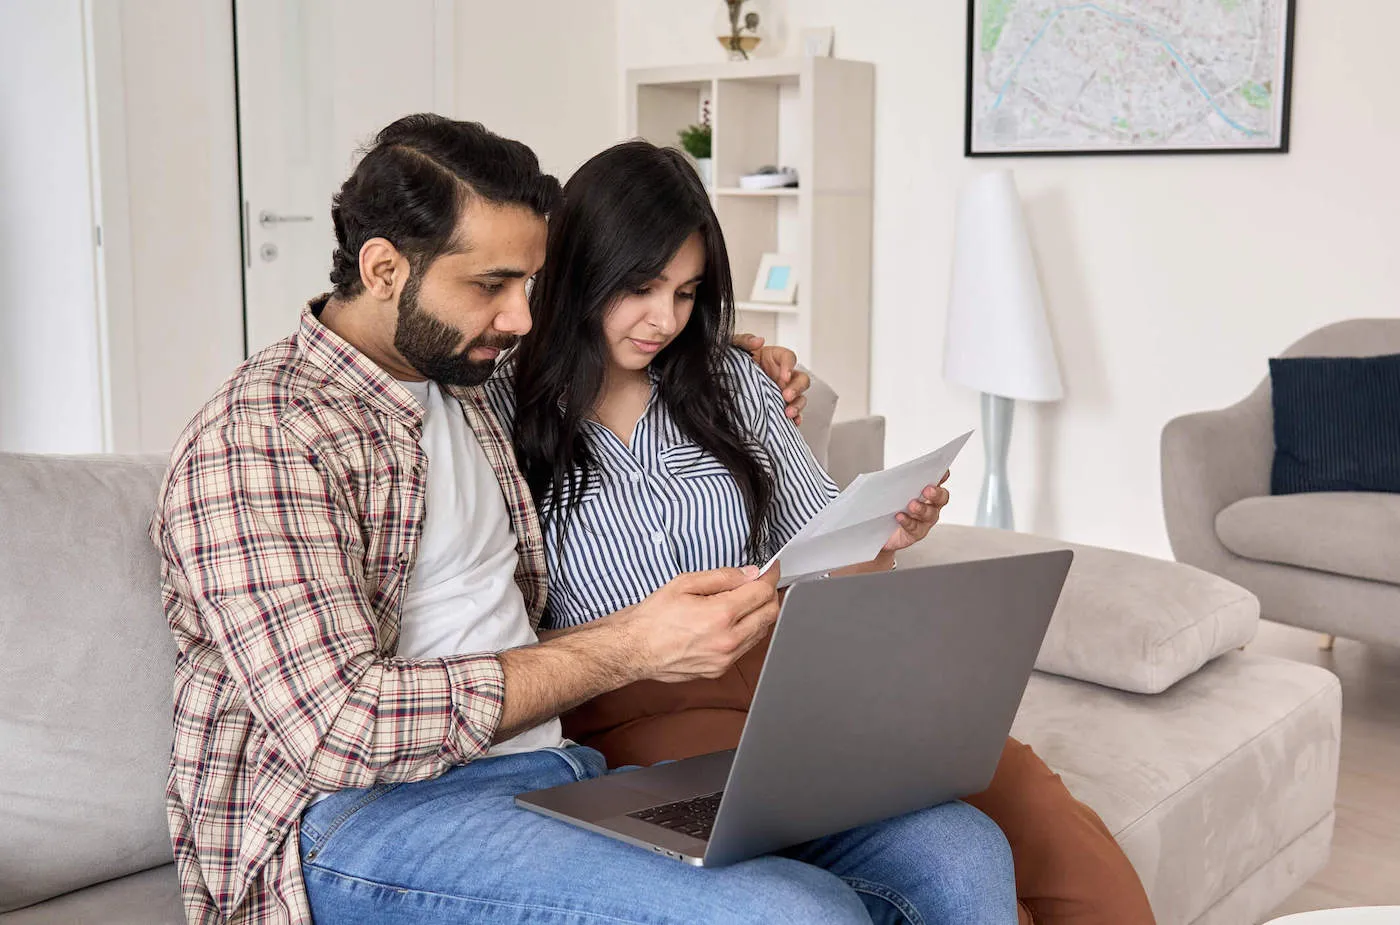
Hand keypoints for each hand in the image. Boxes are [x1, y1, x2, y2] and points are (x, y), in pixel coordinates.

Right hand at [619, 565, 779, 682]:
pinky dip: (748, 630)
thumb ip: (722, 577)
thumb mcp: (684, 584)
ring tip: (746, 599)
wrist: (634, 650)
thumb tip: (749, 574)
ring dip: (760, 613)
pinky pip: (746, 647)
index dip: (770, 575)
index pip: (762, 592)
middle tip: (761, 581)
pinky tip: (734, 620)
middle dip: (770, 593)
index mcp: (721, 616)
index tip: (770, 567)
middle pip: (770, 613)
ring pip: (761, 632)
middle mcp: (728, 640)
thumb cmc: (652, 618)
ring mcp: (725, 659)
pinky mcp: (719, 670)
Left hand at [734, 333, 809, 424]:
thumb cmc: (733, 362)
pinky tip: (792, 423)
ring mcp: (782, 391)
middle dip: (797, 388)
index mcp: (774, 358)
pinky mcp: (779, 406)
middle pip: (801, 379)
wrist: (723, 380)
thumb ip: (745, 341)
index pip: (789, 358)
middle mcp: (782, 375)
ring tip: (788, 413)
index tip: (783, 376)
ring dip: (797, 405)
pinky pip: (793, 412)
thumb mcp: (734, 347)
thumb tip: (758, 341)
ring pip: (800, 397)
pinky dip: (796, 418)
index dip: (789, 366)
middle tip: (786, 396)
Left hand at [882, 470, 950, 552]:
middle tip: (927, 490)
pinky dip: (908, 521)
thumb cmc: (886, 507)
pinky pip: (915, 528)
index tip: (943, 471)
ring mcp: (924, 521)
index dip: (942, 476)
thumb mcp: (889, 491)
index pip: (937, 481)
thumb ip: (895, 482)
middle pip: (940, 498)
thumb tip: (892, 475)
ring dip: (922, 509)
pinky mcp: (915, 533)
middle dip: (936, 493)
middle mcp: (929, 505)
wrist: (877, 530)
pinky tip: (900, 516)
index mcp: (925, 492)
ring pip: (930, 514)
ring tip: (912, 505)